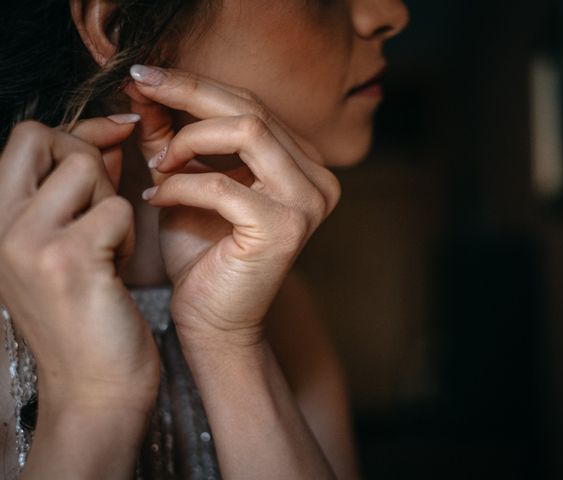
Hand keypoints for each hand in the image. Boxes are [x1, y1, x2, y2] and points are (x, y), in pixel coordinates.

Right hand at [0, 118, 159, 407]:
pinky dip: (128, 235)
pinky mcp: (67, 259)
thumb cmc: (86, 312)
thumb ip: (81, 187)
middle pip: (43, 136)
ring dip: (111, 202)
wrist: (93, 387)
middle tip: (103, 205)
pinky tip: (116, 268)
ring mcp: (26, 241)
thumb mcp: (67, 242)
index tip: (118, 132)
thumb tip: (110, 133)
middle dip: (88, 155)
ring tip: (109, 246)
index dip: (80, 131)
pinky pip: (117, 209)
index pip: (27, 137)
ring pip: (85, 168)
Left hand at [128, 65, 340, 347]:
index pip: (252, 105)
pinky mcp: (284, 228)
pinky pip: (223, 185)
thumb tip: (147, 87)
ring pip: (248, 131)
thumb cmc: (202, 255)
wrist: (213, 321)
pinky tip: (156, 197)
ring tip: (158, 163)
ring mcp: (307, 202)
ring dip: (189, 141)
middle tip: (141, 86)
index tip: (147, 75)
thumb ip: (172, 136)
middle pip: (253, 109)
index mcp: (301, 164)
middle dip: (188, 92)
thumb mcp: (184, 182)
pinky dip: (181, 185)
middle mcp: (316, 178)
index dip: (196, 84)